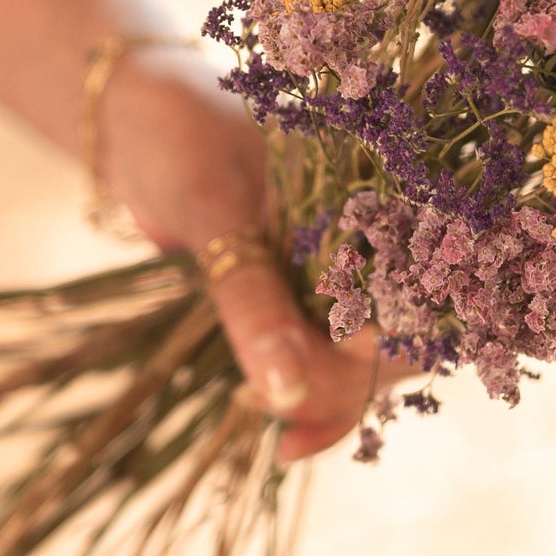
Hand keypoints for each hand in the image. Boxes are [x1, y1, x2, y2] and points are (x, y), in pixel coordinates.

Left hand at [99, 46, 387, 460]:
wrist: (135, 120)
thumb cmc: (181, 139)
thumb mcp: (217, 216)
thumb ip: (252, 301)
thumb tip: (285, 392)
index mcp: (386, 189)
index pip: (420, 288)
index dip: (385, 352)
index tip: (320, 386)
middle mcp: (380, 231)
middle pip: (403, 335)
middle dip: (349, 385)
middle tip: (281, 413)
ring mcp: (345, 265)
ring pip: (366, 355)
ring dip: (328, 398)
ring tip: (269, 419)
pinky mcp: (308, 294)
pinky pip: (328, 357)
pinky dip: (311, 396)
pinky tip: (289, 436)